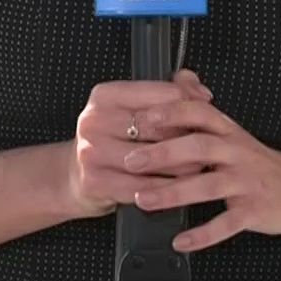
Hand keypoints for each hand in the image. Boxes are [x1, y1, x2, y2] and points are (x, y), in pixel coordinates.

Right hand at [65, 70, 211, 219]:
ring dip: (181, 167)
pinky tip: (175, 187)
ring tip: (196, 168)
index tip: (204, 115)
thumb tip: (200, 91)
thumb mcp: (133, 108)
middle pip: (159, 127)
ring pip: (154, 159)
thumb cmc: (112, 138)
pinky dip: (164, 189)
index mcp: (106, 96)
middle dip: (187, 139)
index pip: (162, 94)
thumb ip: (170, 92)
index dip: (190, 105)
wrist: (74, 174)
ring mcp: (92, 152)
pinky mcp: (95, 181)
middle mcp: (95, 120)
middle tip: (205, 147)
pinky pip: (142, 186)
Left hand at [121, 82, 280, 253]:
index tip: (142, 118)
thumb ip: (203, 107)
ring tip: (144, 200)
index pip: (199, 113)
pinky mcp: (254, 211)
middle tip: (131, 160)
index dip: (171, 113)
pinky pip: (226, 224)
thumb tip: (179, 75)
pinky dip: (202, 234)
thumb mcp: (233, 131)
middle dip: (164, 153)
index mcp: (229, 131)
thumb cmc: (257, 161)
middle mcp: (237, 152)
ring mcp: (246, 182)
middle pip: (200, 146)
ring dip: (174, 193)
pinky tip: (180, 240)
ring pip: (208, 186)